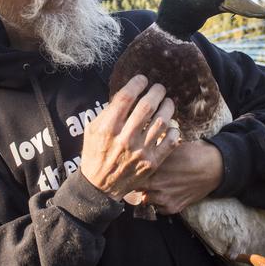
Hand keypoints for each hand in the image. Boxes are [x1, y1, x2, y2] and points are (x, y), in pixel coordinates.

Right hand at [79, 75, 180, 200]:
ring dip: (167, 107)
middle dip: (156, 91)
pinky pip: (170, 141)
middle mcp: (124, 139)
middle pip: (147, 106)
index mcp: (107, 128)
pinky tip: (170, 124)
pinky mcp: (152, 163)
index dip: (137, 83)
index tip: (142, 79)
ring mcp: (140, 152)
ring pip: (161, 121)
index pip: (126, 97)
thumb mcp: (92, 130)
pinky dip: (172, 129)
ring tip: (167, 102)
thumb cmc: (95, 153)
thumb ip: (108, 112)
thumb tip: (127, 93)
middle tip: (159, 88)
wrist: (100, 186)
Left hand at [139, 140, 223, 213]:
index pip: (132, 173)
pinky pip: (158, 209)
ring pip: (145, 199)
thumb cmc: (191, 154)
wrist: (213, 168)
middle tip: (140, 179)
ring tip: (154, 187)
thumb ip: (153, 154)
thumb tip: (140, 151)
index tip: (131, 170)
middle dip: (137, 184)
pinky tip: (164, 194)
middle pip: (135, 188)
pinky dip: (159, 203)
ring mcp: (164, 198)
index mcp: (153, 168)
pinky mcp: (173, 207)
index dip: (130, 171)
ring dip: (147, 194)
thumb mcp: (169, 149)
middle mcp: (156, 184)